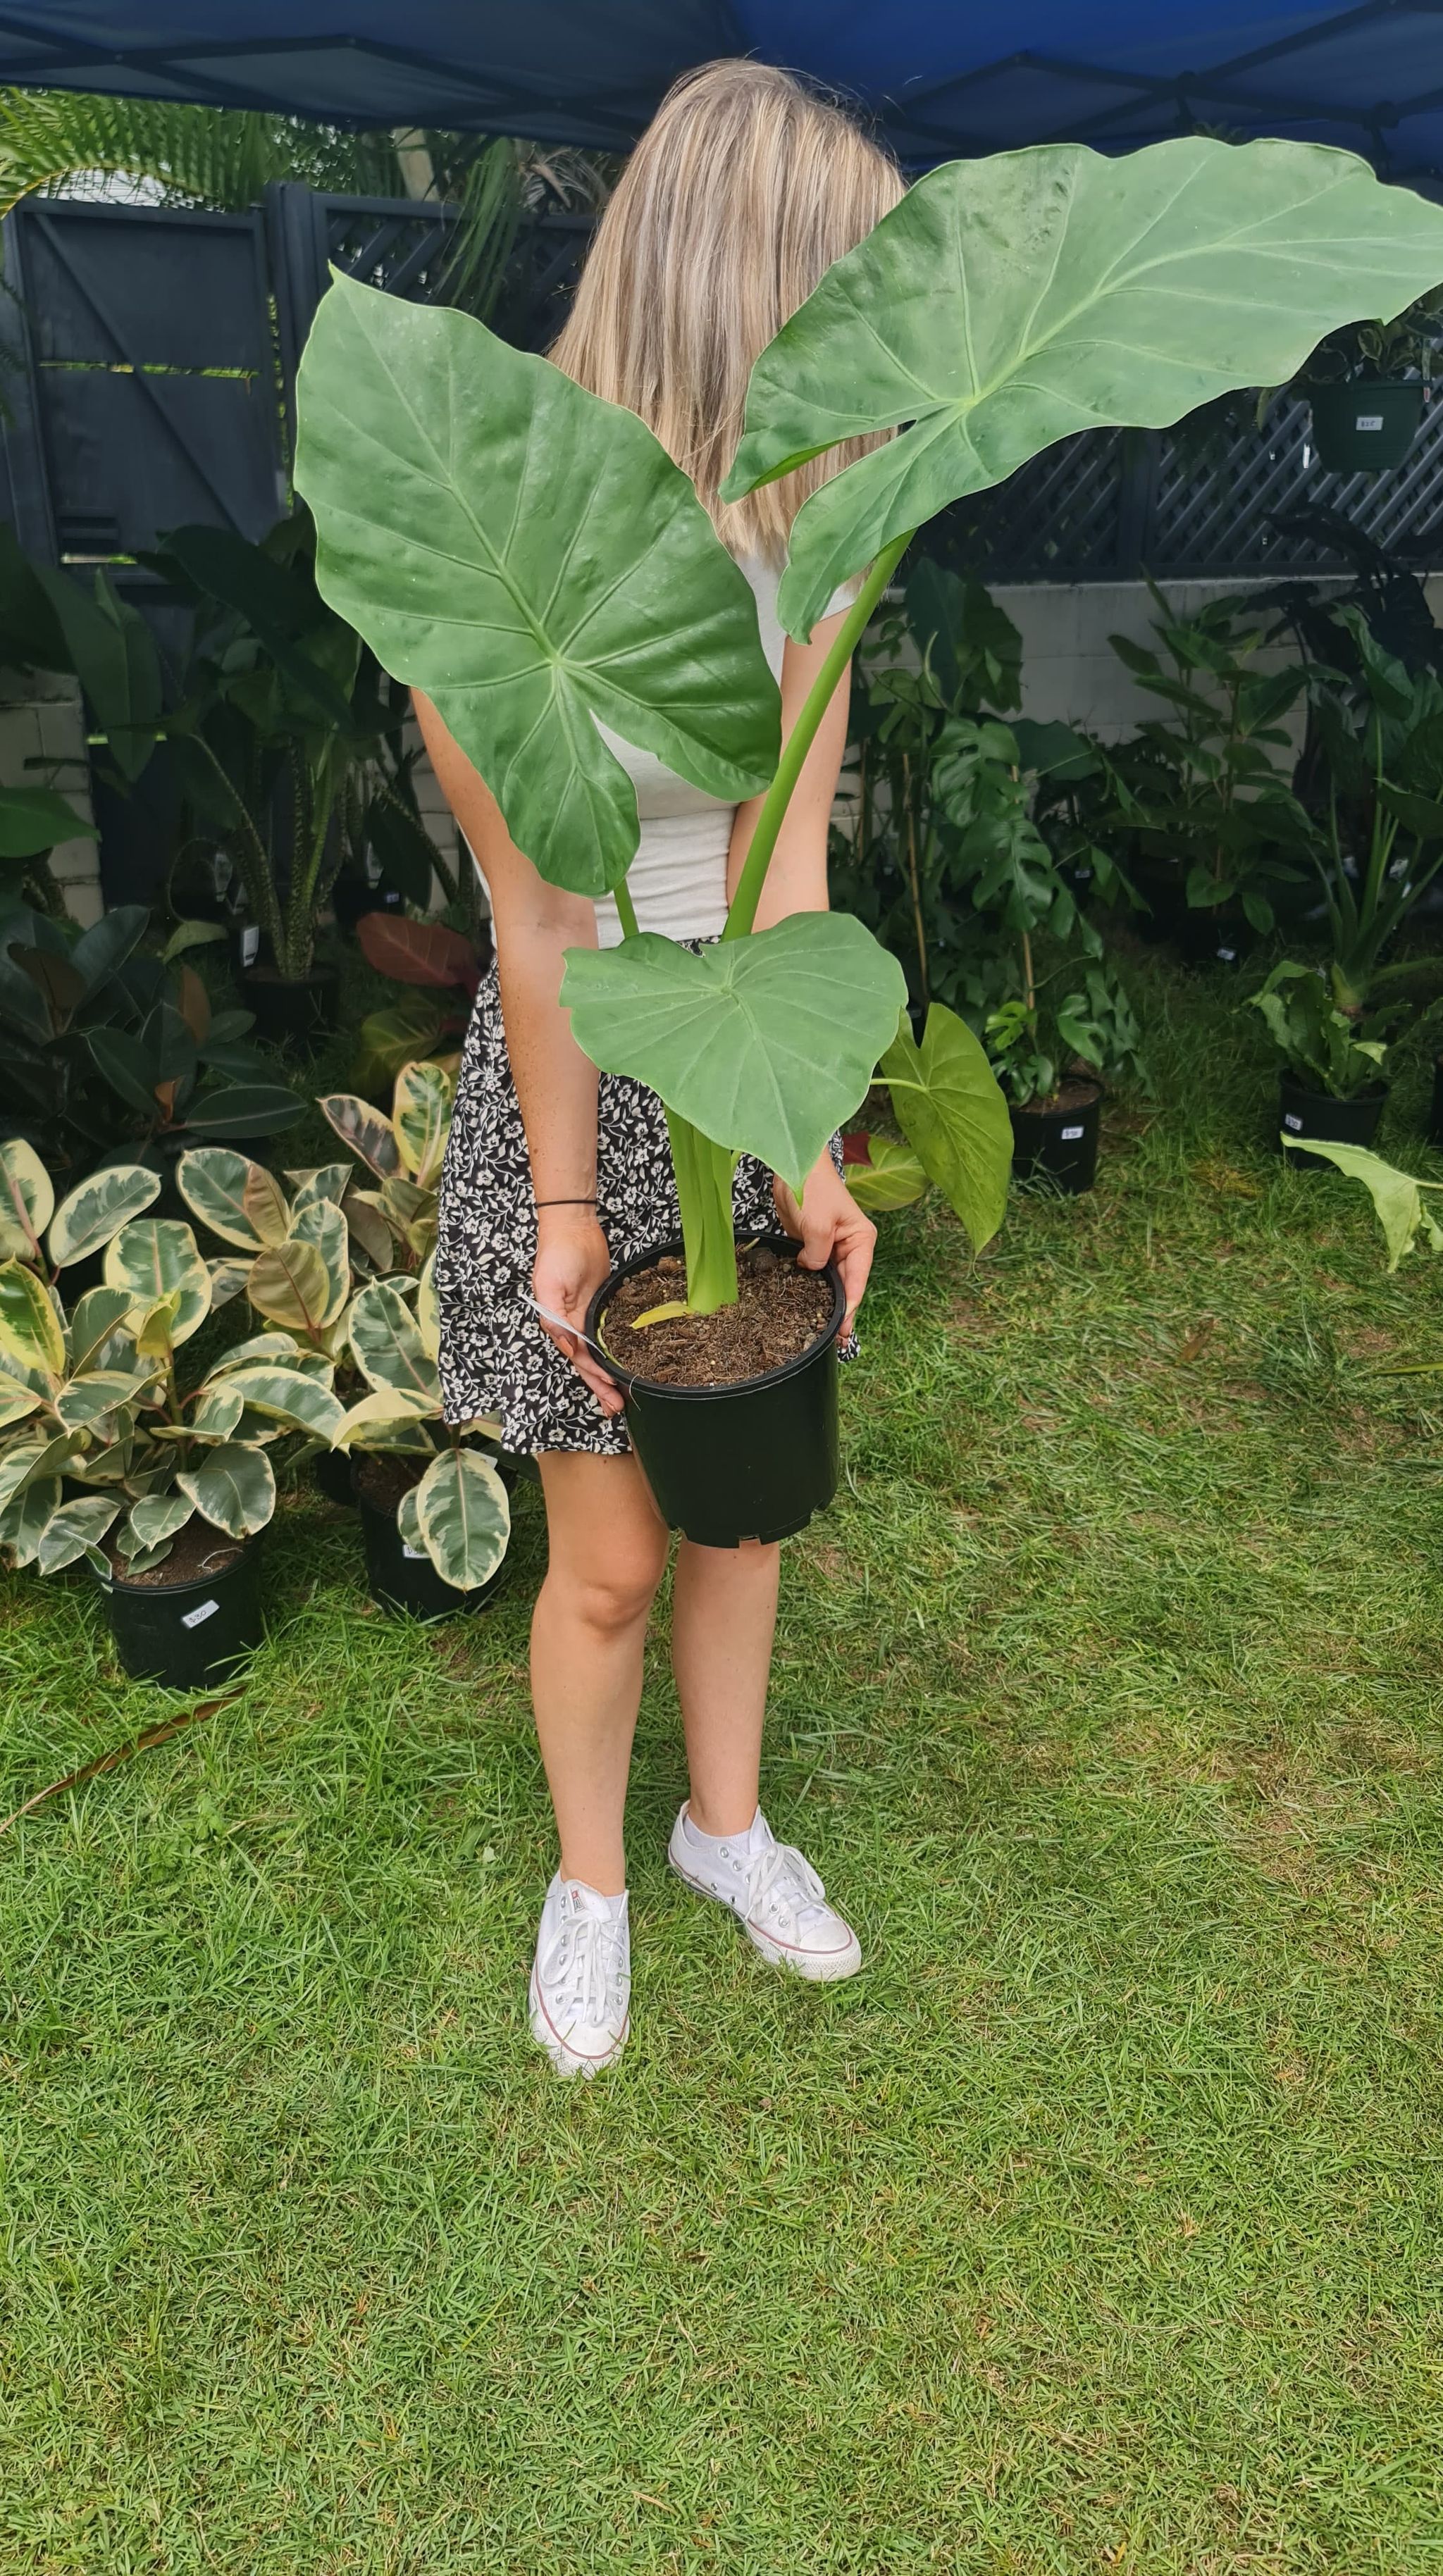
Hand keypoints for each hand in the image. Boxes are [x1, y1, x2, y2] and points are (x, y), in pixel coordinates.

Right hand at [533, 1208, 623, 1415]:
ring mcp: (588, 1316)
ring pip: (601, 1353)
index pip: (579, 1359)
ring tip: (623, 1395)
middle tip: (618, 1408)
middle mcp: (573, 1325)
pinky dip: (617, 1349)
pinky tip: (627, 1361)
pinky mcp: (602, 1305)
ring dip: (609, 1374)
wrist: (573, 1228)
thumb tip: (568, 1346)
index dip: (594, 1378)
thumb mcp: (549, 1287)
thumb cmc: (556, 1255)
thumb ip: (555, 1318)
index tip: (609, 1394)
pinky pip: (610, 1332)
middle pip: (589, 1363)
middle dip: (602, 1386)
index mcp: (559, 1325)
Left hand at [773, 1152, 874, 1336]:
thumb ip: (818, 1253)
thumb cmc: (813, 1188)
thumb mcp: (818, 1224)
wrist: (793, 1165)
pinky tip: (805, 1305)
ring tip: (821, 1329)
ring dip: (826, 1301)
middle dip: (841, 1310)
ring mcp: (832, 1247)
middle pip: (847, 1285)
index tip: (842, 1330)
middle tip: (833, 1340)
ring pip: (831, 1281)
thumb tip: (811, 1270)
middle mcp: (851, 1246)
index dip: (851, 1307)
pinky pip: (815, 1272)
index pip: (858, 1280)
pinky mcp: (813, 1245)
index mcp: (861, 1240)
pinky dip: (812, 1287)